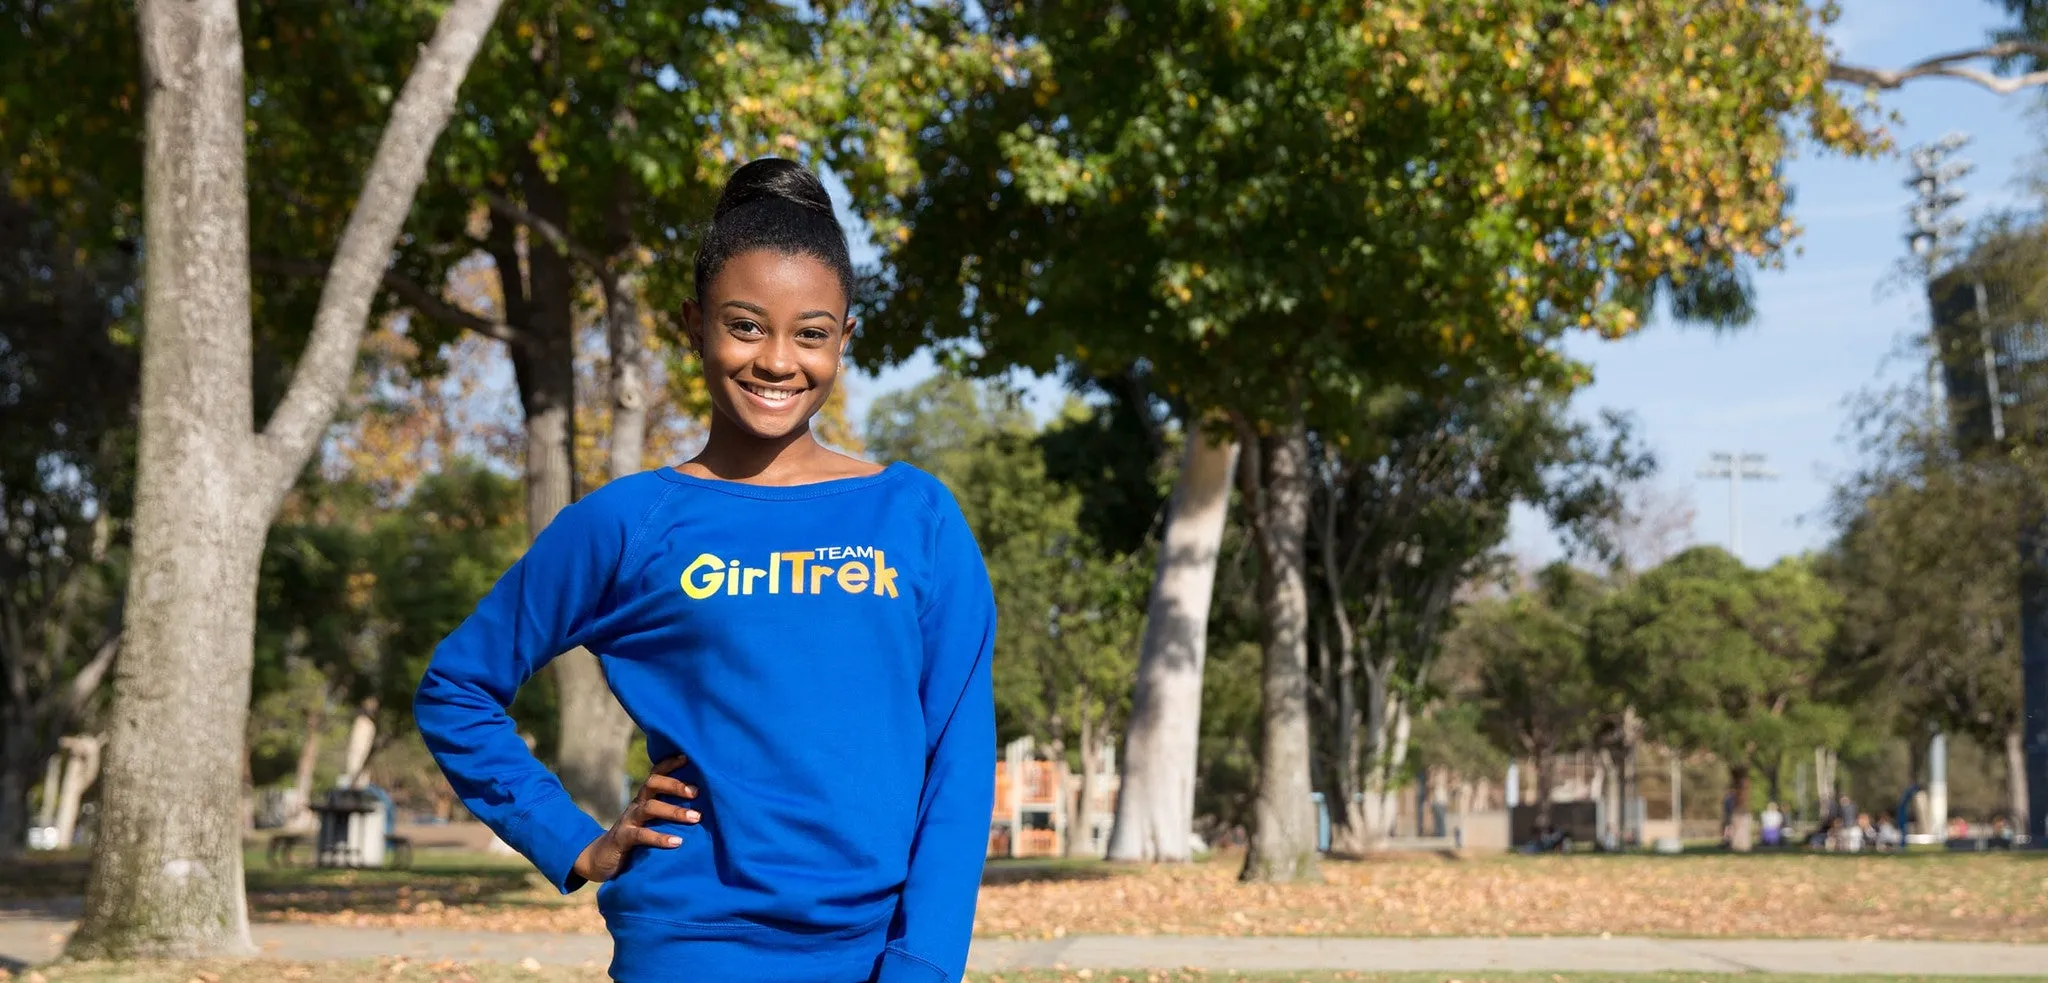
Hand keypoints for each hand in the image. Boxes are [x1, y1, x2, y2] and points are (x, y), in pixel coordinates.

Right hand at [572, 754, 699, 883]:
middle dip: (675, 785)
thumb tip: (702, 809)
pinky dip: (660, 838)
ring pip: (649, 808)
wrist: (602, 859)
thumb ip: (668, 814)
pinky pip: (641, 835)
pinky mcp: (623, 839)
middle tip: (697, 792)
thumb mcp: (651, 823)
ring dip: (674, 811)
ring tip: (696, 818)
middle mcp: (636, 805)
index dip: (669, 764)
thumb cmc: (636, 840)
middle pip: (652, 784)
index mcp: (644, 799)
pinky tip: (677, 842)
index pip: (656, 775)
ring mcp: (628, 821)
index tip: (688, 758)